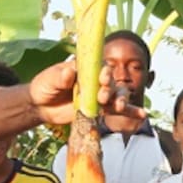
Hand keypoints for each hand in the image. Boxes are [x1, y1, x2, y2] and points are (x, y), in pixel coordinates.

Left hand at [27, 61, 146, 126]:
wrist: (40, 106)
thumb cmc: (44, 86)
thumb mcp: (48, 78)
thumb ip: (60, 76)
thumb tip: (69, 72)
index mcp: (84, 69)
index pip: (99, 67)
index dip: (104, 72)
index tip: (102, 79)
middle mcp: (94, 81)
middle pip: (111, 82)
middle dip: (111, 89)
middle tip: (102, 97)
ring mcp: (97, 96)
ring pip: (116, 96)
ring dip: (121, 100)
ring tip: (120, 107)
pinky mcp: (98, 110)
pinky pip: (115, 111)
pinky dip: (130, 112)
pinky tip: (143, 115)